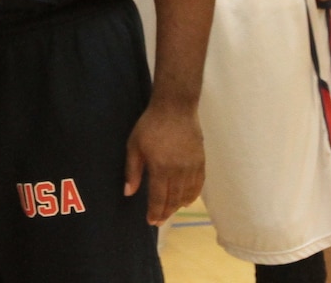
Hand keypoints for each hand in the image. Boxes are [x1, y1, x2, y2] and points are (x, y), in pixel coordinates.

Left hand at [124, 101, 203, 225]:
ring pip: (187, 194)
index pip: (159, 198)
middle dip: (166, 212)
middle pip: (173, 199)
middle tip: (159, 221)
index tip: (151, 221)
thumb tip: (128, 192)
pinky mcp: (201, 161)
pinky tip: (186, 200)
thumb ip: (132, 171)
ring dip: (178, 206)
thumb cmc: (150, 125)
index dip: (155, 212)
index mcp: (161, 168)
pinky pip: (199, 185)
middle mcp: (179, 171)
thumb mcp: (134, 145)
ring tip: (170, 211)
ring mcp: (192, 167)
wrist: (175, 108)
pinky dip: (193, 196)